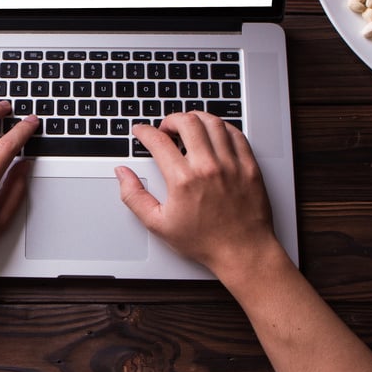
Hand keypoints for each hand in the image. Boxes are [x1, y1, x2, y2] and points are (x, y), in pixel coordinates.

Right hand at [115, 111, 282, 281]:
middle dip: (171, 120)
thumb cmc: (204, 241)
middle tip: (166, 128)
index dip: (144, 132)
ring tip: (189, 126)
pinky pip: (235, 134)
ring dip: (196, 118)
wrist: (242, 252)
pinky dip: (221, 127)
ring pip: (212, 123)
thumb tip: (122, 174)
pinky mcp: (249, 166)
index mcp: (183, 180)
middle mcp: (208, 167)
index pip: (158, 141)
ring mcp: (232, 164)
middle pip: (187, 122)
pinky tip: (214, 133)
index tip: (141, 131)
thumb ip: (134, 196)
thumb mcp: (158, 224)